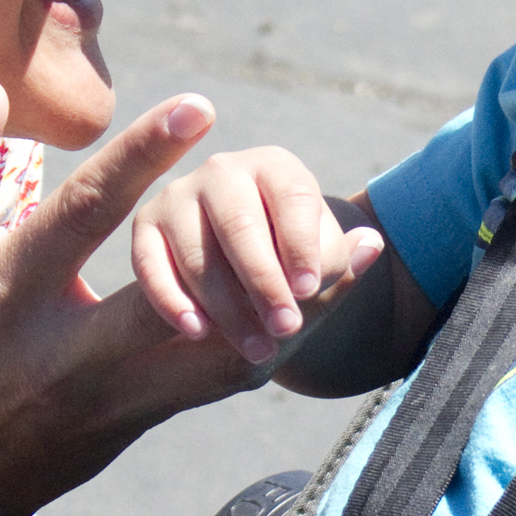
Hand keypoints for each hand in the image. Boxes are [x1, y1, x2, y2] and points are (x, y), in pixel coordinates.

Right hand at [0, 84, 335, 515]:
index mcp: (10, 294)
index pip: (86, 218)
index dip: (141, 161)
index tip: (199, 108)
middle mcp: (70, 352)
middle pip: (183, 305)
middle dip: (258, 261)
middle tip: (325, 214)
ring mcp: (112, 398)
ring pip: (221, 359)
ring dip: (299, 311)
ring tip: (358, 255)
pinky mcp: (139, 424)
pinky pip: (217, 383)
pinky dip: (278, 342)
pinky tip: (329, 303)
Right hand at [128, 147, 384, 365]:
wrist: (244, 272)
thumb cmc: (291, 263)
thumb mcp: (321, 264)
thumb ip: (341, 262)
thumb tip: (370, 245)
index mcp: (275, 167)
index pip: (291, 198)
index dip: (300, 244)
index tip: (310, 289)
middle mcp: (223, 171)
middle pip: (240, 224)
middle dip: (264, 281)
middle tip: (285, 327)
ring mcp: (178, 196)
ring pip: (198, 252)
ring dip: (228, 305)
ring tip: (256, 347)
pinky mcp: (145, 229)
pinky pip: (150, 265)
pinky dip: (172, 300)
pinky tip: (198, 332)